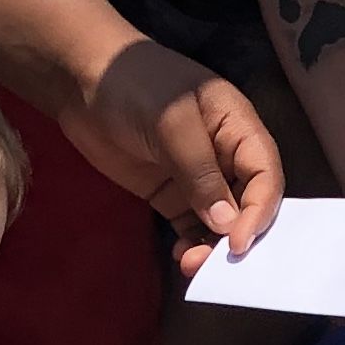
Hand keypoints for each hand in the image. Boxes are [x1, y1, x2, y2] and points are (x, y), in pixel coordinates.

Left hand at [65, 38, 285, 275]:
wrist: (79, 78)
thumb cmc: (133, 85)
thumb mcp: (172, 123)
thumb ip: (200, 173)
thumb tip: (227, 224)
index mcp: (237, 126)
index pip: (265, 173)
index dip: (260, 209)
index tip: (239, 242)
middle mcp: (225, 154)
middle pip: (247, 202)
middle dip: (238, 234)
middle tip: (218, 264)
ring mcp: (196, 176)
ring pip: (220, 220)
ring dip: (212, 245)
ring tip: (193, 265)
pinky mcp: (169, 192)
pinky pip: (191, 225)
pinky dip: (191, 244)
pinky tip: (181, 257)